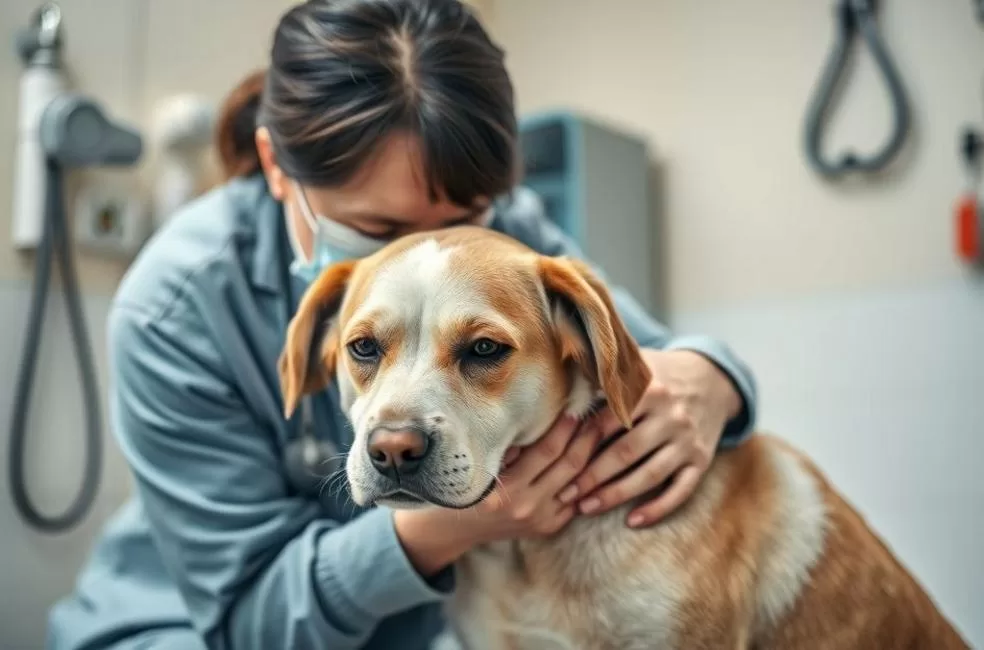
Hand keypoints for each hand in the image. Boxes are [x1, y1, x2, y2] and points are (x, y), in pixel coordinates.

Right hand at [394, 415, 598, 575]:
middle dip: (588, 436)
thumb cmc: (465, 483)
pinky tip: (596, 456)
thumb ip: (508, 444)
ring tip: (604, 428)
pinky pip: (575, 500)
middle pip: (569, 465)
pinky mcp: (549, 528)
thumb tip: (539, 411)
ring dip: (593, 455)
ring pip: (578, 482)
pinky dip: (586, 478)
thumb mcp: (480, 463)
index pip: (547, 451)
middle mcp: (527, 507)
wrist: (456, 528)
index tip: (577, 404)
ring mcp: (541, 520)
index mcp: (507, 490)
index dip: (565, 426)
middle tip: (601, 411)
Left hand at [564, 349, 741, 527]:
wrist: (712, 380)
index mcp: (649, 389)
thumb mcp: (634, 362)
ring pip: (650, 475)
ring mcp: (688, 441)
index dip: (580, 443)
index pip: (608, 421)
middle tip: (565, 493)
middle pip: (626, 452)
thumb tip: (559, 378)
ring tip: (586, 508)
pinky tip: (632, 521)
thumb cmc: (658, 373)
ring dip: (616, 495)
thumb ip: (600, 371)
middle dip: (592, 476)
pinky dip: (657, 508)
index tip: (557, 461)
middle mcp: (672, 416)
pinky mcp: (702, 461)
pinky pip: (680, 491)